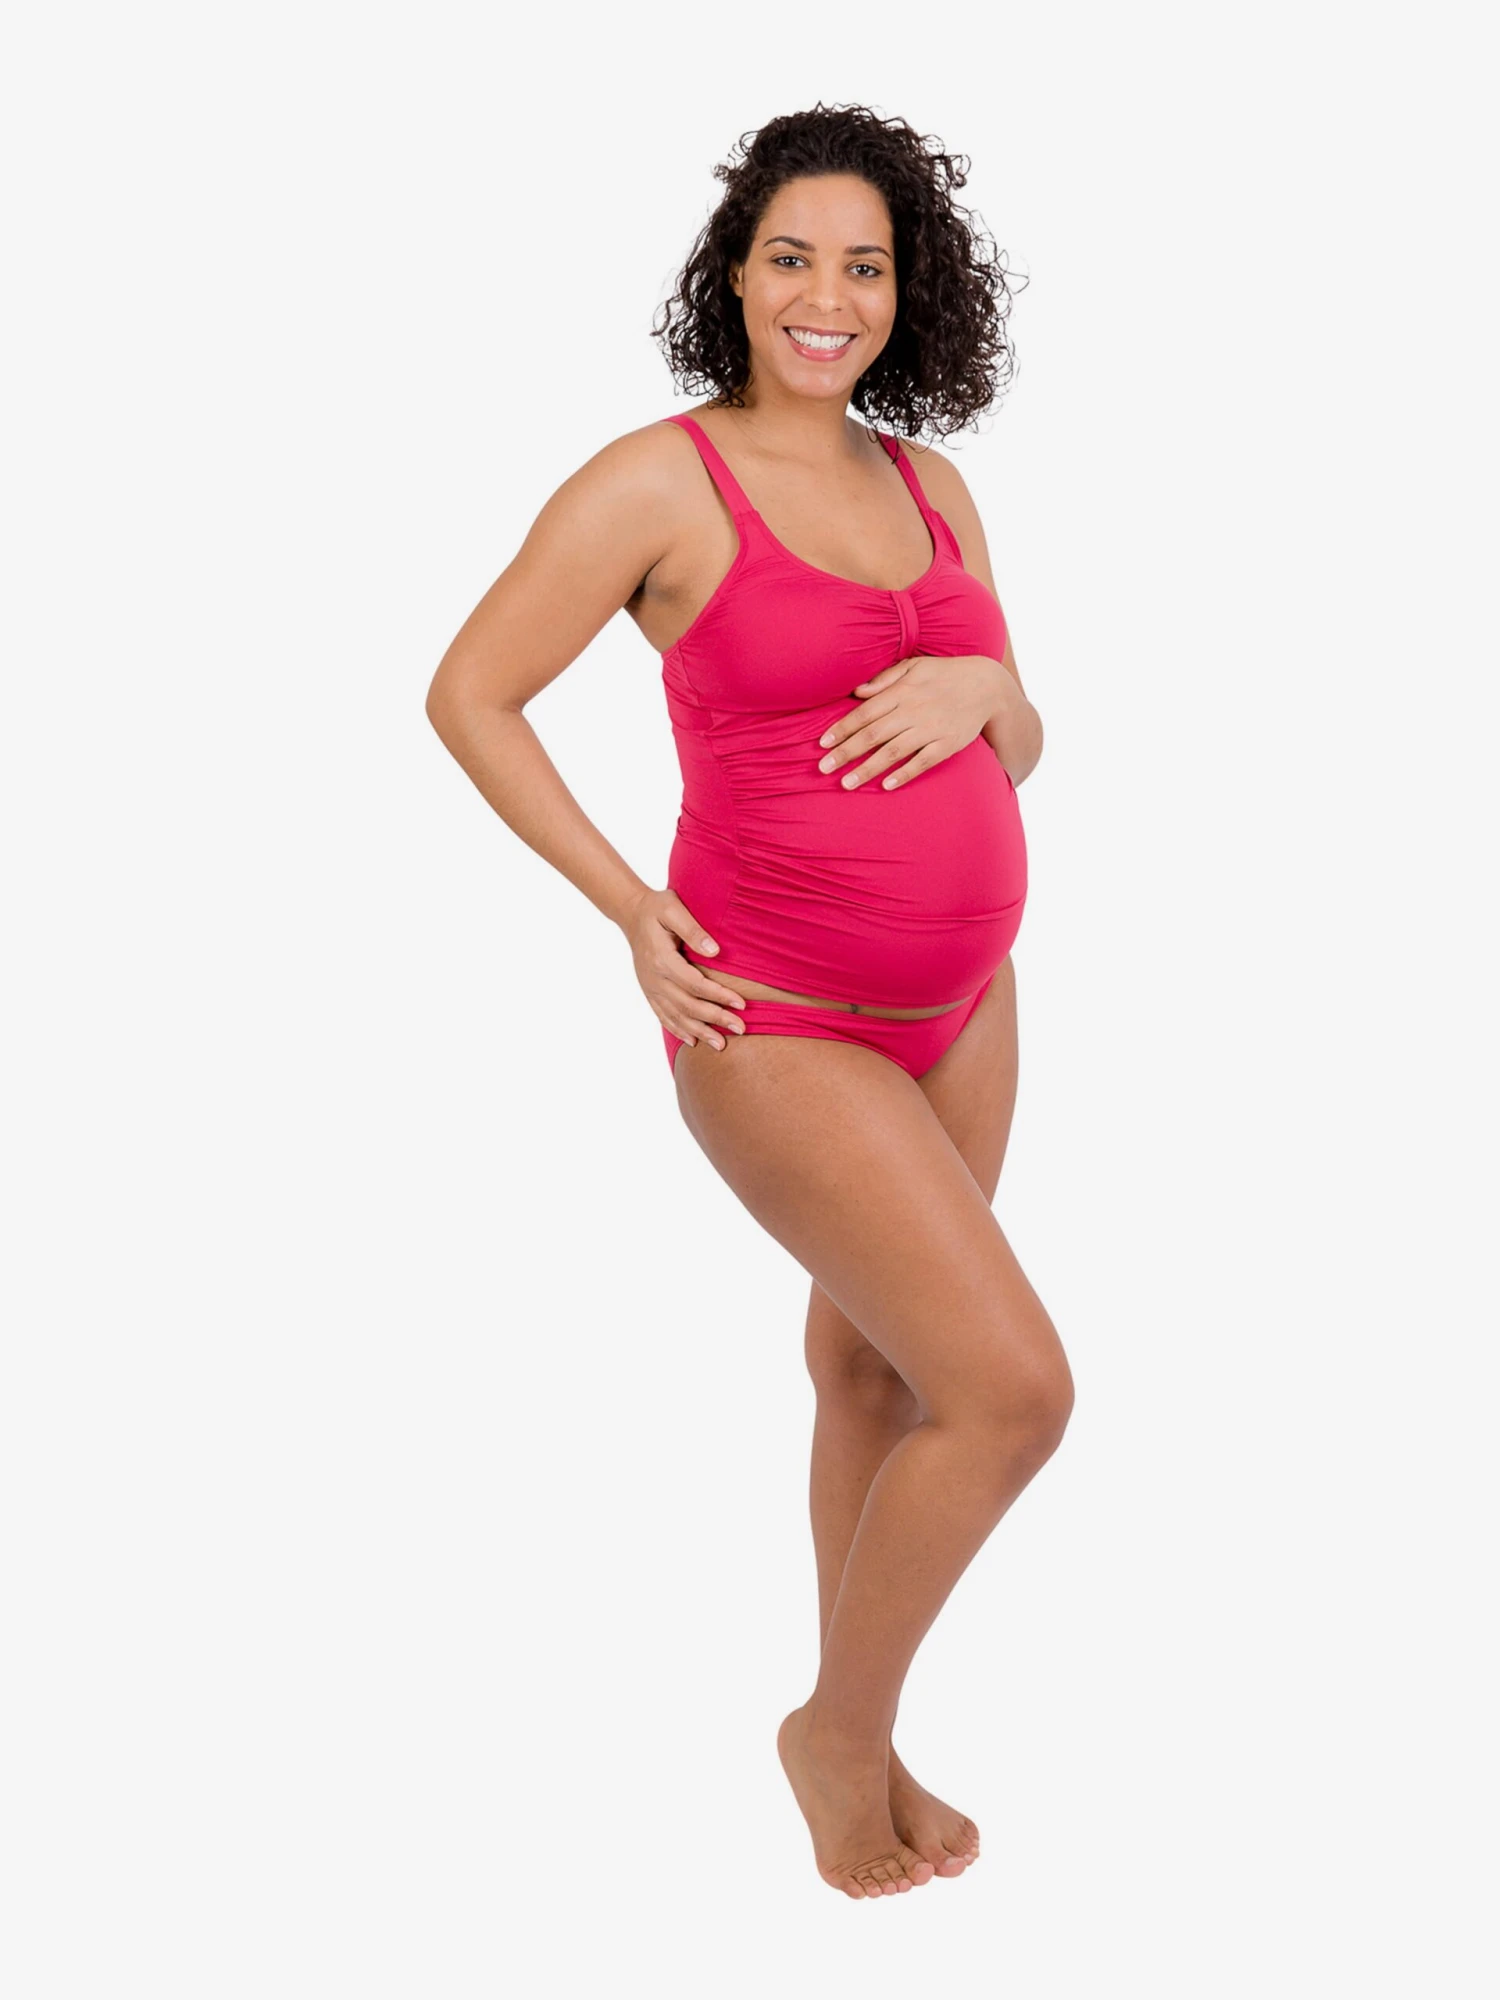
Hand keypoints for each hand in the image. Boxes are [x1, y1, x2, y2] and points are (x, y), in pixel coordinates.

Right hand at [620, 887, 747, 1052]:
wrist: (631, 914)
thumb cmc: (657, 908)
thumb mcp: (673, 908)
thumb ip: (693, 929)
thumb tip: (714, 951)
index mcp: (662, 959)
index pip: (695, 983)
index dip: (719, 995)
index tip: (742, 1004)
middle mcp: (654, 978)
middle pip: (688, 1005)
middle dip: (716, 1019)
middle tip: (741, 1028)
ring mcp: (650, 987)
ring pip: (676, 1016)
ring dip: (699, 1032)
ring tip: (721, 1045)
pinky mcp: (649, 991)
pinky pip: (663, 1016)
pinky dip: (678, 1030)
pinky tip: (692, 1041)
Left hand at [816, 653, 1008, 789]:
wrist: (987, 686)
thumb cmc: (943, 675)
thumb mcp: (914, 666)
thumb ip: (884, 679)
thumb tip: (856, 691)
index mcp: (902, 692)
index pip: (865, 713)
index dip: (842, 729)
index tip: (822, 744)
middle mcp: (913, 711)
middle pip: (873, 735)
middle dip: (846, 753)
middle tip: (824, 769)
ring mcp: (932, 729)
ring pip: (893, 752)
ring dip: (868, 769)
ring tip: (847, 784)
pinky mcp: (948, 744)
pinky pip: (923, 762)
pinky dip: (905, 774)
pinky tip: (886, 785)